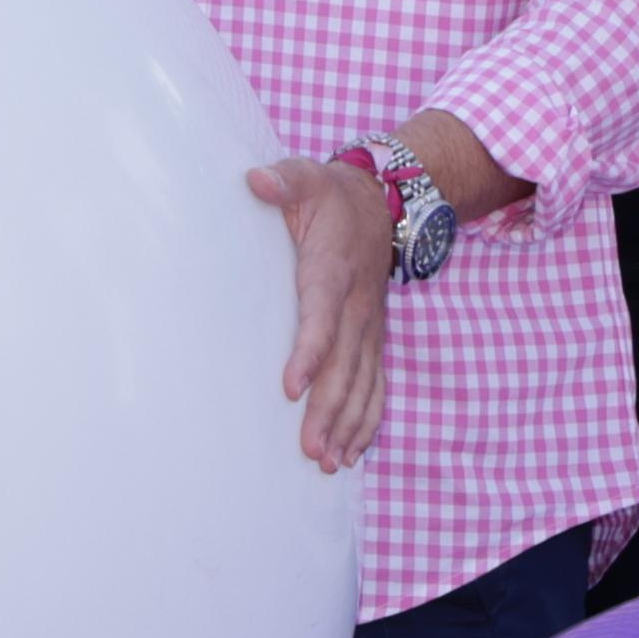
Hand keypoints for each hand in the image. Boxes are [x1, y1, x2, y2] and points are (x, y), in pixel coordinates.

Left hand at [251, 158, 389, 472]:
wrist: (382, 203)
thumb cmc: (329, 194)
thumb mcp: (305, 176)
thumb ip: (282, 180)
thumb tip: (256, 181)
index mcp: (332, 271)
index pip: (321, 318)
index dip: (308, 353)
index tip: (290, 387)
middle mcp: (356, 307)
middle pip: (344, 366)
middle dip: (329, 410)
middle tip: (311, 449)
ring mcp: (369, 326)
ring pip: (363, 384)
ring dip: (348, 424)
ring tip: (328, 461)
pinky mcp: (373, 337)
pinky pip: (376, 384)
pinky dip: (368, 419)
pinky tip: (353, 451)